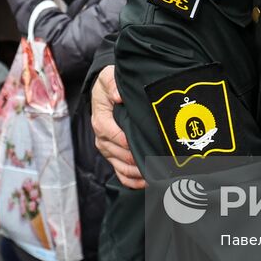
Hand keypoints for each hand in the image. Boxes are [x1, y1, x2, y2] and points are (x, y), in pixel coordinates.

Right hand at [91, 65, 144, 189]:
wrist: (105, 93)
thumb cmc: (108, 86)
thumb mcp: (108, 78)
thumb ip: (112, 84)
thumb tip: (118, 96)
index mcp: (101, 122)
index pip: (116, 137)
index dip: (130, 142)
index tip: (148, 145)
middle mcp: (102, 139)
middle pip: (121, 155)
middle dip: (139, 159)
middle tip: (159, 161)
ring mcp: (108, 150)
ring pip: (122, 167)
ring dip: (138, 173)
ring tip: (156, 173)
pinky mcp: (113, 157)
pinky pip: (121, 174)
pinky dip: (133, 181)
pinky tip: (147, 182)